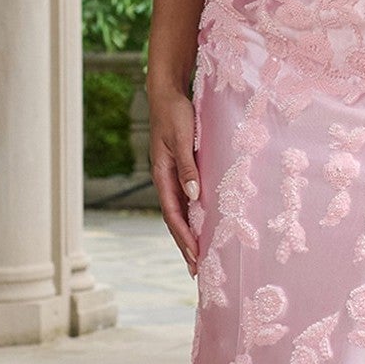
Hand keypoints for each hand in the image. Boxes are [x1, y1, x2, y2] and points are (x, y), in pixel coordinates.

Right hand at [149, 84, 200, 276]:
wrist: (167, 93)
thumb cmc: (175, 114)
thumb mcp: (182, 139)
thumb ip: (187, 167)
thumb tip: (193, 195)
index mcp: (162, 175)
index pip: (173, 214)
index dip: (184, 237)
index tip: (196, 255)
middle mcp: (166, 180)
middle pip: (174, 220)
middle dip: (184, 245)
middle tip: (196, 270)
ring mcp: (172, 176)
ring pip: (180, 212)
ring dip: (188, 235)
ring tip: (198, 256)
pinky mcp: (180, 170)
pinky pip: (186, 200)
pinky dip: (192, 217)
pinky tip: (202, 226)